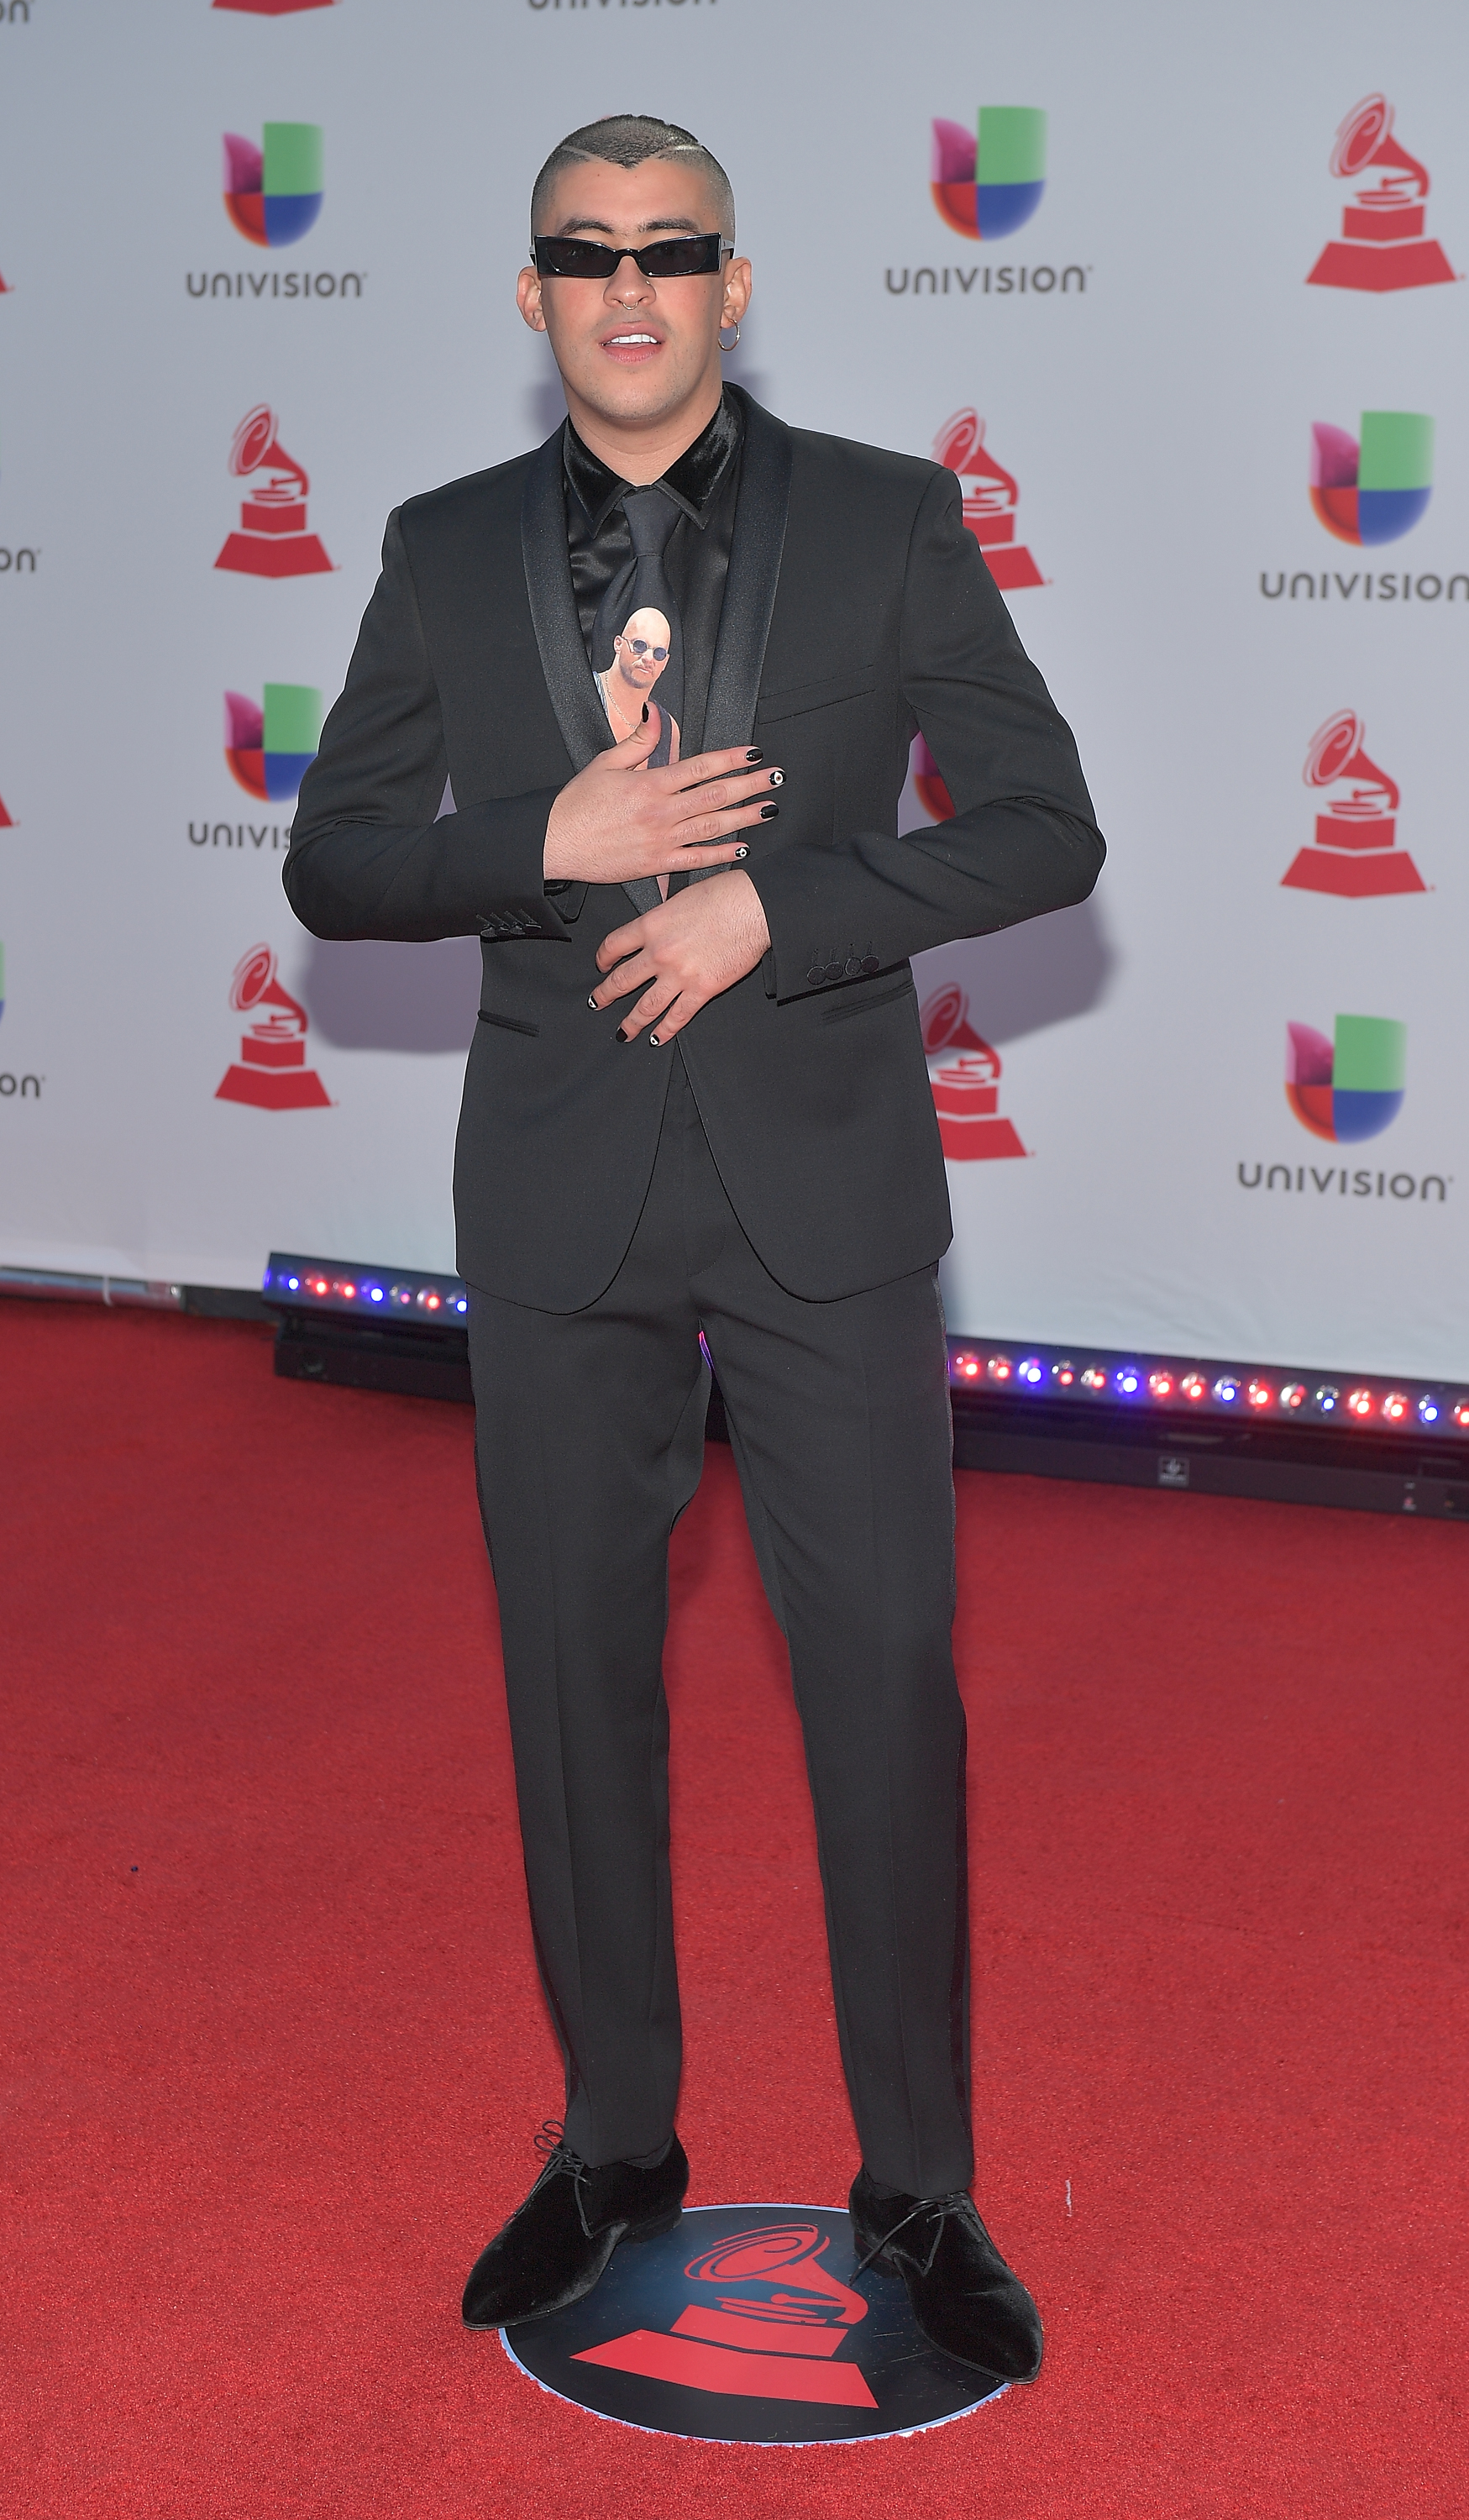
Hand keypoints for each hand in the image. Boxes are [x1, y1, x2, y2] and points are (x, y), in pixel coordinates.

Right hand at [544, 708, 782, 885]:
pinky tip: (742, 848)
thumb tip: (658, 714)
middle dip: (750, 785)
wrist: (554, 844)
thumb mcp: (605, 763)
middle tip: (777, 777)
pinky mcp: (656, 865)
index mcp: (649, 784)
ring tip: (769, 809)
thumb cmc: (576, 804)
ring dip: (745, 818)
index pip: (700, 768)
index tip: (754, 753)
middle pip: (715, 796)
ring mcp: (661, 841)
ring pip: (712, 827)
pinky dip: (720, 854)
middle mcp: (660, 813)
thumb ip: (638, 741)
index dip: (731, 759)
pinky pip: (695, 860)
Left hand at [591, 870, 771, 1044]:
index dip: (603, 958)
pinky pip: (678, 1016)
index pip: (614, 946)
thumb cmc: (724, 894)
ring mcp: (679, 975)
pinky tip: (657, 1038)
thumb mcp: (681, 895)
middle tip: (597, 1002)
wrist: (753, 907)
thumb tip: (658, 919)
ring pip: (645, 1006)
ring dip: (631, 1022)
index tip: (601, 965)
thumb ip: (663, 913)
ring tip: (623, 1032)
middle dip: (605, 995)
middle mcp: (659, 953)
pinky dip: (665, 1030)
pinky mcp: (702, 990)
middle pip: (621, 981)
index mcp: (651, 926)